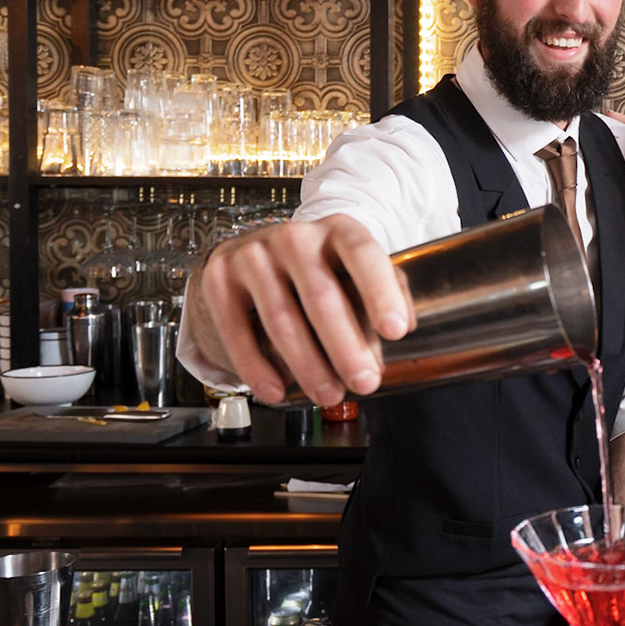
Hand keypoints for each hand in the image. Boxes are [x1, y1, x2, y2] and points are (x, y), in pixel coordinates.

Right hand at [192, 214, 411, 406]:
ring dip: (307, 365)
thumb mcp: (354, 272)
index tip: (396, 331)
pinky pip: (237, 330)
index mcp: (337, 230)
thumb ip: (386, 292)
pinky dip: (256, 366)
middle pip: (322, 296)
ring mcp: (252, 255)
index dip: (381, 293)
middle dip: (346, 347)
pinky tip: (276, 390)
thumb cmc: (317, 272)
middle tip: (365, 382)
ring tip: (328, 394)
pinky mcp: (219, 279)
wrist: (253, 259)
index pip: (363, 255)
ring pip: (281, 318)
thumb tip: (405, 324)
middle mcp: (294, 237)